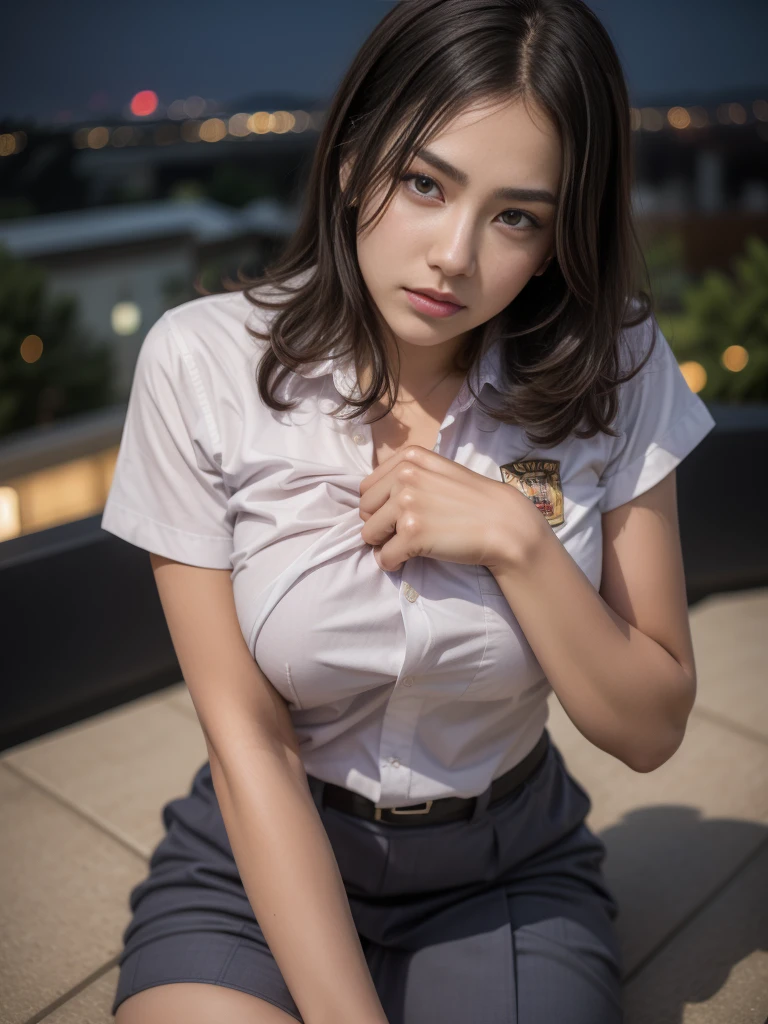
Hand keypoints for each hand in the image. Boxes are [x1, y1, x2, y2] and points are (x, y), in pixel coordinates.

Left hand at [358, 445, 541, 573]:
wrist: (505, 525)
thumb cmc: (473, 501)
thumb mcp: (438, 470)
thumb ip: (407, 474)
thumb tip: (370, 495)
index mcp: (409, 458)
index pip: (367, 487)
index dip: (380, 506)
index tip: (400, 515)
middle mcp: (405, 476)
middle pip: (364, 510)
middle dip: (379, 525)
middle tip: (405, 532)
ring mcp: (407, 504)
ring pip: (368, 534)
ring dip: (385, 544)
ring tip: (409, 545)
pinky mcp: (412, 535)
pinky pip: (383, 557)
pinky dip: (393, 563)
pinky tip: (409, 559)